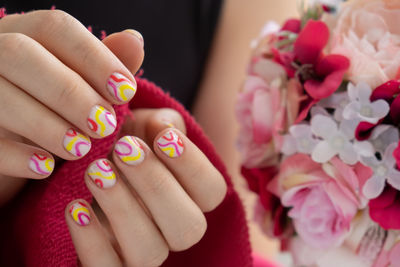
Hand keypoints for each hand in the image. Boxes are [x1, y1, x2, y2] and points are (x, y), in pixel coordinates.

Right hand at [0, 10, 143, 204]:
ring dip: (47, 124)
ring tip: (82, 149)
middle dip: (70, 92)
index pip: (54, 27)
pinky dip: (16, 156)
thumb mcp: (81, 86)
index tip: (126, 91)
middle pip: (21, 54)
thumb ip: (104, 66)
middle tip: (105, 125)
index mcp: (23, 34)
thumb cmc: (54, 108)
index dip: (95, 57)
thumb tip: (134, 40)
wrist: (14, 144)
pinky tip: (46, 168)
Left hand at [65, 109, 227, 266]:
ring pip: (150, 252)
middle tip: (125, 149)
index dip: (192, 166)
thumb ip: (161, 123)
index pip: (212, 191)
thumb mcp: (144, 125)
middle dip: (157, 186)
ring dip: (123, 210)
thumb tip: (164, 129)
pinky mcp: (112, 264)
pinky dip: (90, 240)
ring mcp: (145, 251)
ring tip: (95, 171)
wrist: (92, 162)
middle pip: (188, 227)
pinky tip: (75, 206)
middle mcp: (175, 228)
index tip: (163, 137)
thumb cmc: (126, 142)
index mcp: (193, 196)